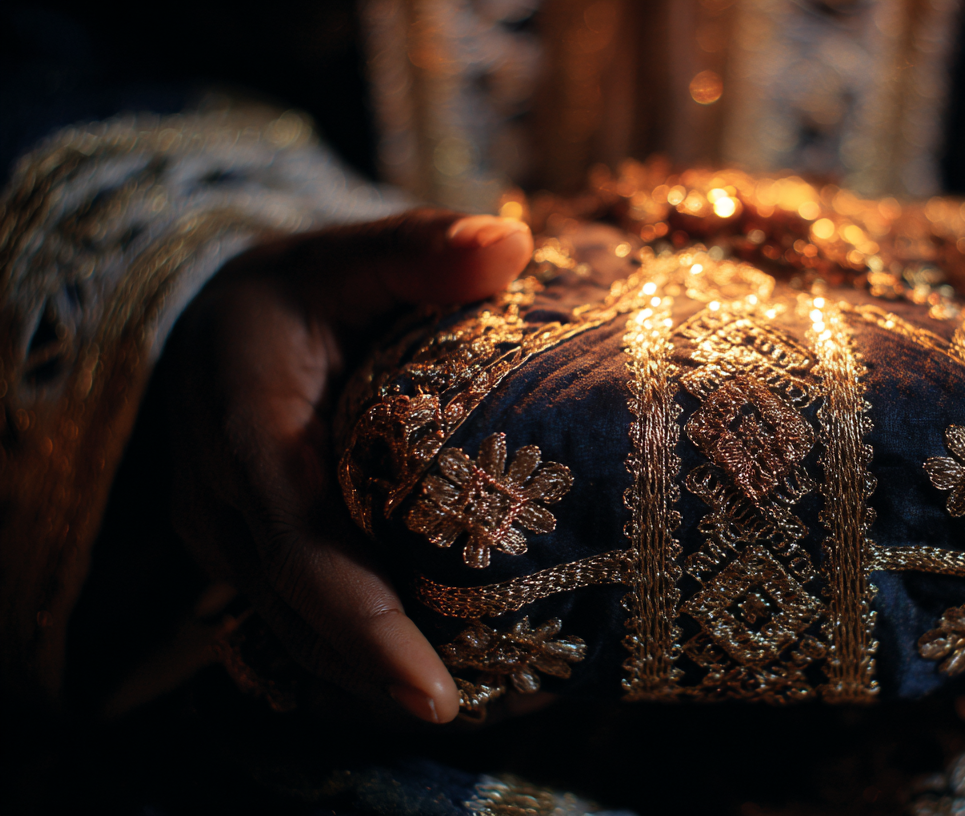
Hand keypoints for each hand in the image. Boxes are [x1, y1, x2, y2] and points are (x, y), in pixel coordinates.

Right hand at [166, 209, 531, 724]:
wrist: (210, 327)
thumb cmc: (293, 293)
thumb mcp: (344, 254)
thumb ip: (419, 251)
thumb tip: (510, 246)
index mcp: (242, 426)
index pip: (298, 543)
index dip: (361, 622)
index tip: (429, 686)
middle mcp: (221, 502)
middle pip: (298, 615)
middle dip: (376, 675)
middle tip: (475, 710)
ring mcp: (226, 542)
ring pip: (292, 637)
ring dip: (367, 682)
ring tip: (470, 706)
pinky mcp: (246, 561)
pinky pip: (294, 630)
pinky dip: (352, 662)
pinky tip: (425, 679)